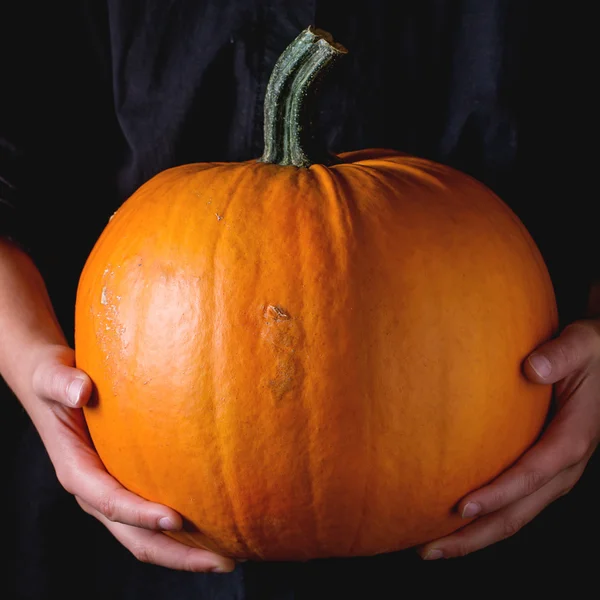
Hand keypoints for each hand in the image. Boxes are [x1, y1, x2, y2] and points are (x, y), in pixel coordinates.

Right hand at [27, 342, 235, 572]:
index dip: (139, 514)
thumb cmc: (54, 381)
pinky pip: (153, 515)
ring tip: (227, 557)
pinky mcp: (127, 483)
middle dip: (176, 554)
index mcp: (76, 471)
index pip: (109, 501)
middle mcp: (95, 491)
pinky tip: (214, 526)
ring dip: (184, 551)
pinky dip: (182, 529)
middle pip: (134, 536)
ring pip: (146, 535)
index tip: (176, 518)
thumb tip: (81, 390)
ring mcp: (112, 491)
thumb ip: (63, 383)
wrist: (53, 385)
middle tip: (223, 561)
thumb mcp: (52, 378)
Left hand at [418, 319, 599, 559]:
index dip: (500, 494)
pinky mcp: (539, 470)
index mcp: (573, 439)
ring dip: (474, 536)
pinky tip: (450, 521)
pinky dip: (483, 518)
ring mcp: (551, 473)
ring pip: (514, 516)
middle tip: (430, 548)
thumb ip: (560, 355)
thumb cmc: (589, 352)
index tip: (463, 507)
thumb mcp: (582, 345)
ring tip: (431, 547)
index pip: (534, 474)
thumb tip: (532, 367)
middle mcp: (563, 466)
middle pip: (519, 513)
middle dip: (476, 535)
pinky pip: (511, 502)